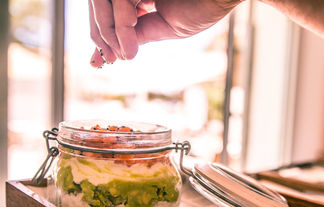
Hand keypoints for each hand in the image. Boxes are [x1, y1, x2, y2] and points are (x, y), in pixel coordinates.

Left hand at [89, 0, 241, 67]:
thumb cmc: (201, 8)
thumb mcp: (166, 27)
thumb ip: (141, 33)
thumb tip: (120, 51)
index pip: (112, 15)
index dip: (103, 37)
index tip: (99, 62)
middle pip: (102, 8)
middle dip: (100, 36)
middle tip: (104, 61)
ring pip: (106, 3)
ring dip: (109, 33)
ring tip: (117, 57)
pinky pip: (122, 0)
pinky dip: (121, 24)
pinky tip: (129, 44)